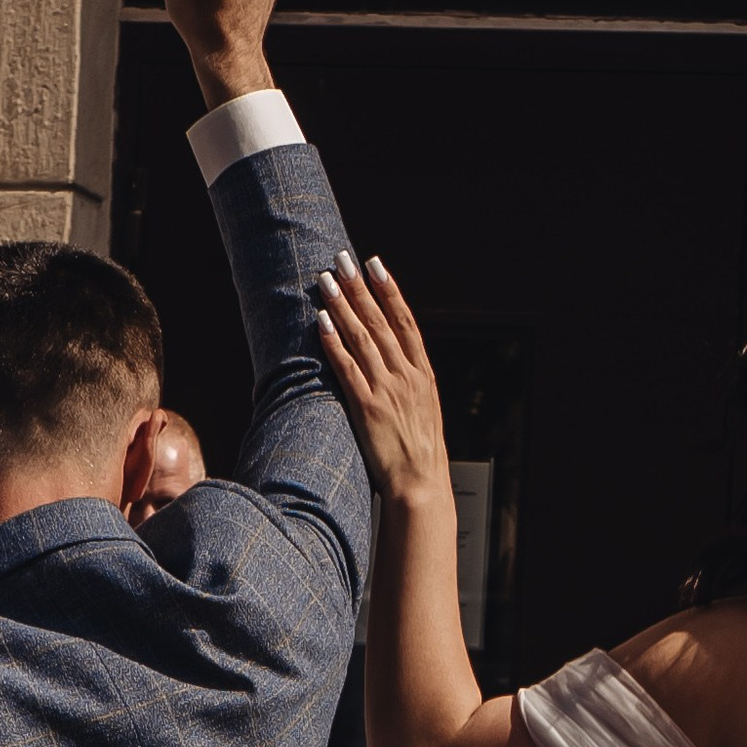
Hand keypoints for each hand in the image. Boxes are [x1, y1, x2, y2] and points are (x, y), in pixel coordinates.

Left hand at [315, 254, 452, 506]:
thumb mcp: (424, 412)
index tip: (375, 265)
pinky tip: (321, 322)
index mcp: (422, 375)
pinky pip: (347, 368)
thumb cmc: (420, 456)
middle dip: (359, 288)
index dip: (389, 290)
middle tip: (342, 260)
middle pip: (380, 322)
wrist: (420, 486)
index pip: (405, 321)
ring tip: (326, 281)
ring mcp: (387, 390)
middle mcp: (406, 376)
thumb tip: (393, 363)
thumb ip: (410, 384)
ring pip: (362, 338)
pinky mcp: (367, 408)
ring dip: (342, 307)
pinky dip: (334, 343)